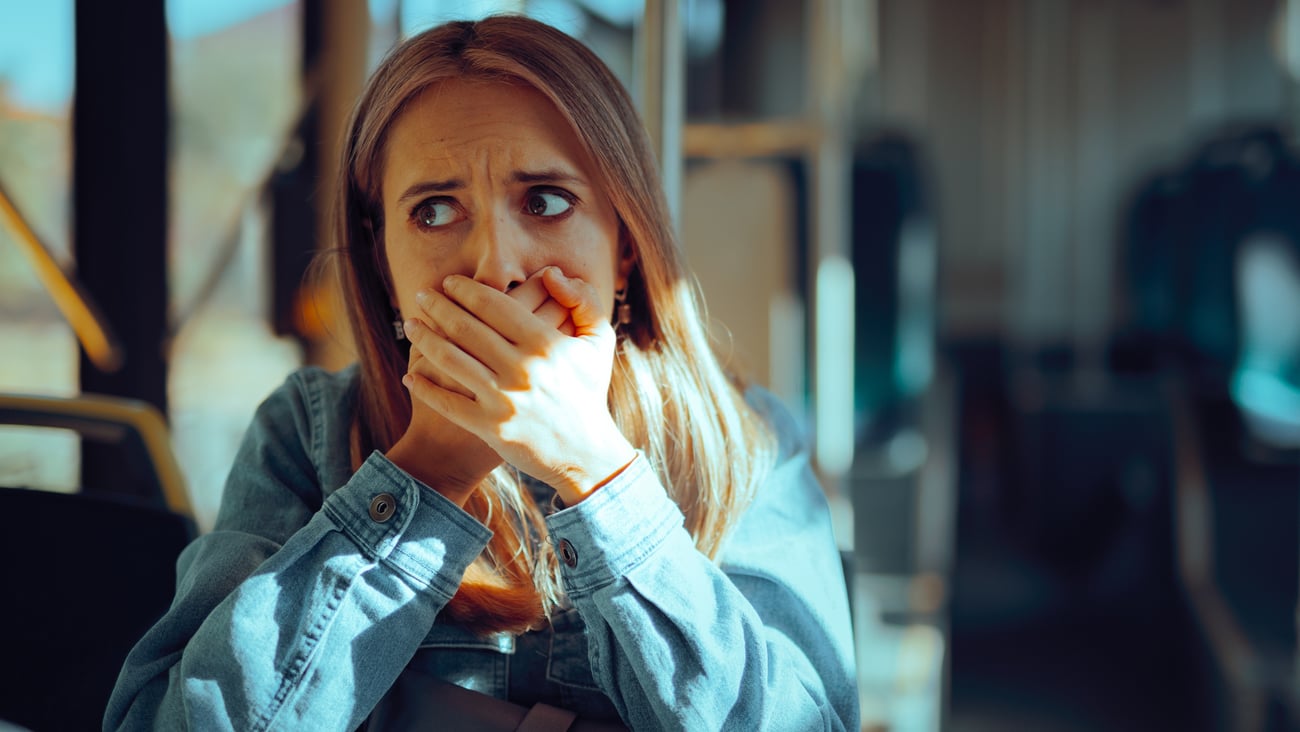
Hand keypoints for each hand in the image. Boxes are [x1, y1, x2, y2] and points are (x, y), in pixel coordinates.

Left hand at [401, 267, 635, 505]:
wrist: (585, 453)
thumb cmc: (588, 390)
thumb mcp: (599, 341)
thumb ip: (583, 300)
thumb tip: (551, 274)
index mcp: (546, 343)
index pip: (494, 305)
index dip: (465, 289)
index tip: (450, 282)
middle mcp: (522, 369)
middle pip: (465, 327)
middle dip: (438, 307)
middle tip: (422, 295)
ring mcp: (504, 399)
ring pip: (450, 359)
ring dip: (423, 338)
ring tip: (411, 324)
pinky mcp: (490, 427)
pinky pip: (447, 402)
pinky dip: (424, 386)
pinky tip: (411, 374)